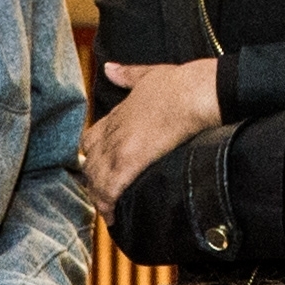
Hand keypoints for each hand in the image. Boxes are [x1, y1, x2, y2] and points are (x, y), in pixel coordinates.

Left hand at [77, 56, 223, 208]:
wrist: (194, 94)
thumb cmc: (179, 84)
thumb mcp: (147, 74)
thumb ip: (126, 75)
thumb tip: (109, 68)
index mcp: (116, 115)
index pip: (90, 140)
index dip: (93, 156)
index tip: (99, 168)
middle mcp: (112, 132)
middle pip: (90, 163)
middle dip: (95, 181)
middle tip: (105, 196)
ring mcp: (119, 147)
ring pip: (96, 178)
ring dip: (100, 196)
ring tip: (108, 211)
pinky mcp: (130, 161)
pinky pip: (109, 189)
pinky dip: (107, 204)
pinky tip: (111, 216)